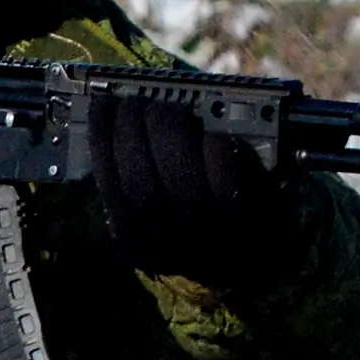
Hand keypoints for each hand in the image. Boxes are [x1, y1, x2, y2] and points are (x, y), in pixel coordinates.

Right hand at [82, 89, 271, 281]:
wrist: (256, 255)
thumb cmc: (199, 225)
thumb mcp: (157, 220)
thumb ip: (134, 181)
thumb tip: (115, 125)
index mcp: (136, 244)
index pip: (109, 185)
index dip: (102, 137)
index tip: (103, 104)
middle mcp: (167, 244)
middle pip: (139, 181)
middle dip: (133, 128)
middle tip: (140, 103)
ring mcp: (206, 233)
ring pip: (180, 177)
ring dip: (171, 131)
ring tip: (174, 112)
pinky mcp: (243, 219)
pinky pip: (224, 177)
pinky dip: (214, 147)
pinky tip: (210, 135)